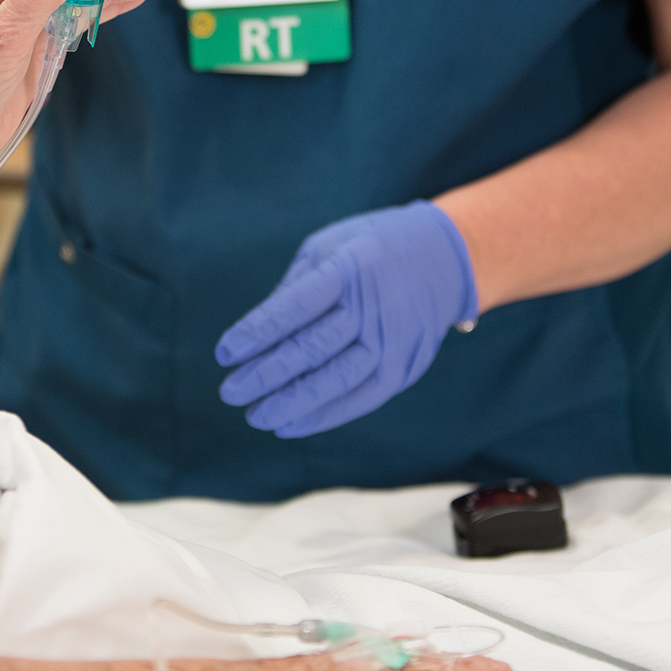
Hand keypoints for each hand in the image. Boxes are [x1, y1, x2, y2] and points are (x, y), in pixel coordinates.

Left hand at [215, 201, 477, 437]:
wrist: (445, 258)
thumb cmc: (370, 249)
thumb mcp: (330, 246)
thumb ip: (294, 287)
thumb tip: (255, 336)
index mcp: (348, 268)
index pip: (295, 307)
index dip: (257, 332)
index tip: (225, 354)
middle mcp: (373, 307)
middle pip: (312, 348)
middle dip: (266, 374)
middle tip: (230, 393)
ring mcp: (392, 340)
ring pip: (335, 379)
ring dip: (291, 402)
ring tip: (254, 416)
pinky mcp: (403, 367)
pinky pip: (360, 398)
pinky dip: (323, 415)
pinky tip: (290, 424)